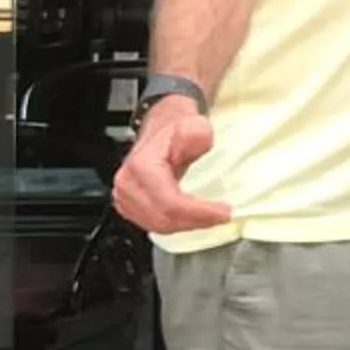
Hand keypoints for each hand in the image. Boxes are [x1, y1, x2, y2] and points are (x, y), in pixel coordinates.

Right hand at [112, 100, 230, 233]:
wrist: (162, 125)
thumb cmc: (176, 126)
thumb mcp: (192, 122)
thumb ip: (196, 131)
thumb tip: (195, 139)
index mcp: (141, 166)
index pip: (170, 203)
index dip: (198, 213)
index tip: (224, 212)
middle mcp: (128, 184)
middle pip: (163, 219)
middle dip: (196, 221)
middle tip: (222, 215)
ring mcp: (126, 197)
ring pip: (158, 226)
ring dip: (188, 225)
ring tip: (210, 216)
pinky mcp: (130, 205)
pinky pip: (154, 225)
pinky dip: (176, 225)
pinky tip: (193, 218)